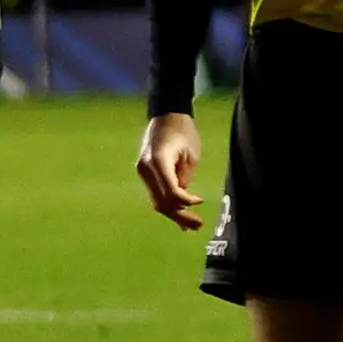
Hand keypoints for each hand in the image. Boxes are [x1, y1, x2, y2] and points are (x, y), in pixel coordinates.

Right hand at [135, 112, 203, 228]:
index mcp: (158, 161)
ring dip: (174, 214)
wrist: (166, 115)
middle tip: (198, 226)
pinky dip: (168, 205)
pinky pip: (156, 194)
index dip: (185, 201)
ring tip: (192, 226)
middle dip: (179, 216)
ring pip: (157, 201)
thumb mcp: (190, 154)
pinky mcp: (145, 173)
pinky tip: (180, 217)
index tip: (200, 201)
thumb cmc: (183, 131)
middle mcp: (146, 169)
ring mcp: (142, 172)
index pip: (170, 191)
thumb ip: (185, 177)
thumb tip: (184, 198)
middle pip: (161, 201)